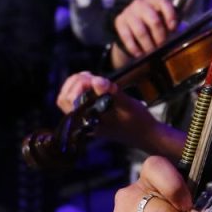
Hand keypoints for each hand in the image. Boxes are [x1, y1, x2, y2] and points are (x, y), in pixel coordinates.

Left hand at [55, 73, 181, 156]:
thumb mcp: (128, 105)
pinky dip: (82, 88)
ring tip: (90, 77)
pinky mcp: (94, 114)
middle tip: (90, 75)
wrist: (147, 135)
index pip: (69, 101)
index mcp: (90, 122)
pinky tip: (94, 82)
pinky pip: (78, 100)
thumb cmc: (139, 122)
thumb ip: (112, 93)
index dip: (77, 85)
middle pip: (64, 99)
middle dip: (74, 82)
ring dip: (76, 84)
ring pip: (69, 99)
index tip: (93, 79)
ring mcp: (88, 118)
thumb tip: (97, 81)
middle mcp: (86, 121)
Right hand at [113, 0, 177, 58]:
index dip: (170, 16)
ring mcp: (128, 12)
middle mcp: (140, 3)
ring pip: (141, 32)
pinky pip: (127, 37)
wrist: (131, 20)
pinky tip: (139, 54)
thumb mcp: (162, 17)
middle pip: (154, 21)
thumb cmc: (152, 20)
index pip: (164, 3)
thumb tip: (179, 33)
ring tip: (152, 52)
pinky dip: (134, 48)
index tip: (173, 29)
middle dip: (160, 37)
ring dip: (148, 45)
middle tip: (162, 46)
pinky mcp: (119, 22)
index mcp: (154, 0)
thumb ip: (171, 24)